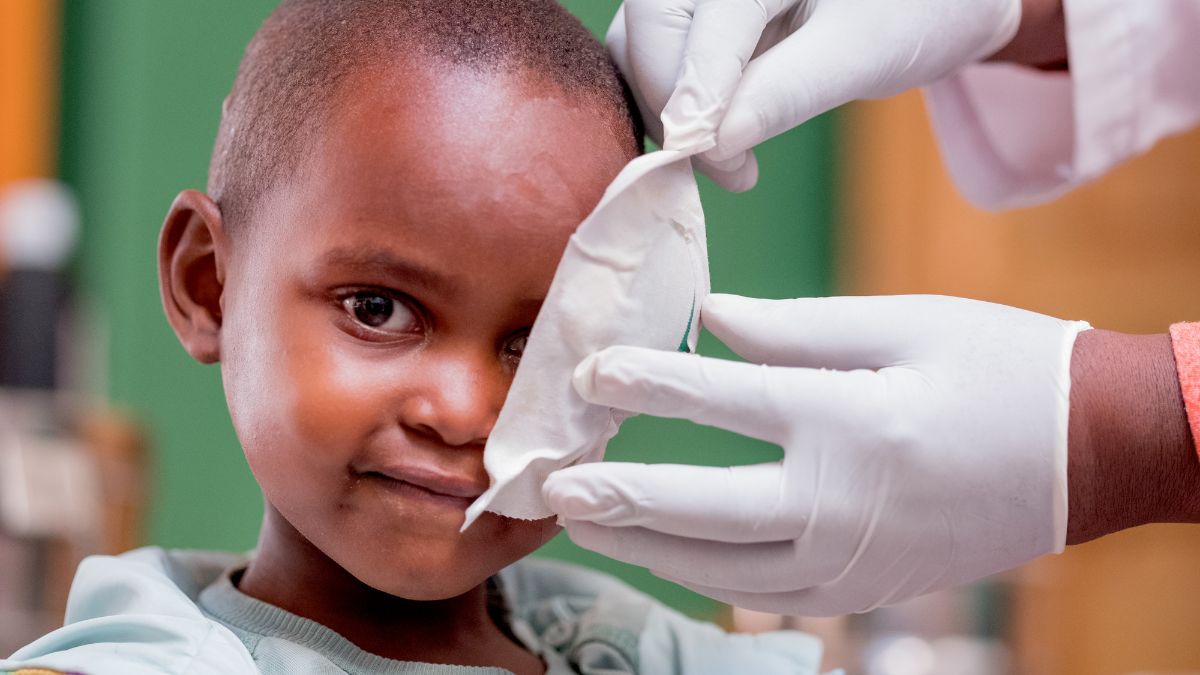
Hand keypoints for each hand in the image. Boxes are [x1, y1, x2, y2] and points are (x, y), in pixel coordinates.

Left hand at [544, 293, 1088, 614]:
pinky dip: (706, 577)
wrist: (1088, 457)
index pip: (719, 402)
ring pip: (721, 570)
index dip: (645, 382)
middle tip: (553, 487)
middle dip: (619, 496)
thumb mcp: (904, 325)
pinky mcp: (863, 592)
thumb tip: (710, 318)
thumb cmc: (999, 371)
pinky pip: (764, 595)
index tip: (588, 371)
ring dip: (647, 547)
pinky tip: (667, 554)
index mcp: (849, 422)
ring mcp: (852, 564)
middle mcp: (841, 506)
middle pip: (700, 510)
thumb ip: (797, 326)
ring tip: (590, 522)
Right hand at [607, 0, 1020, 190]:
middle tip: (723, 167)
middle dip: (672, 106)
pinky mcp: (701, 17)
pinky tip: (718, 134)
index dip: (694, 105)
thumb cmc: (913, 11)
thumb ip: (785, 93)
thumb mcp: (860, 54)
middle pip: (645, 30)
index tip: (720, 166)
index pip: (696, 31)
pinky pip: (659, 56)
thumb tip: (714, 144)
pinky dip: (677, 102)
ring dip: (668, 109)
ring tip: (725, 156)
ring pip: (639, 45)